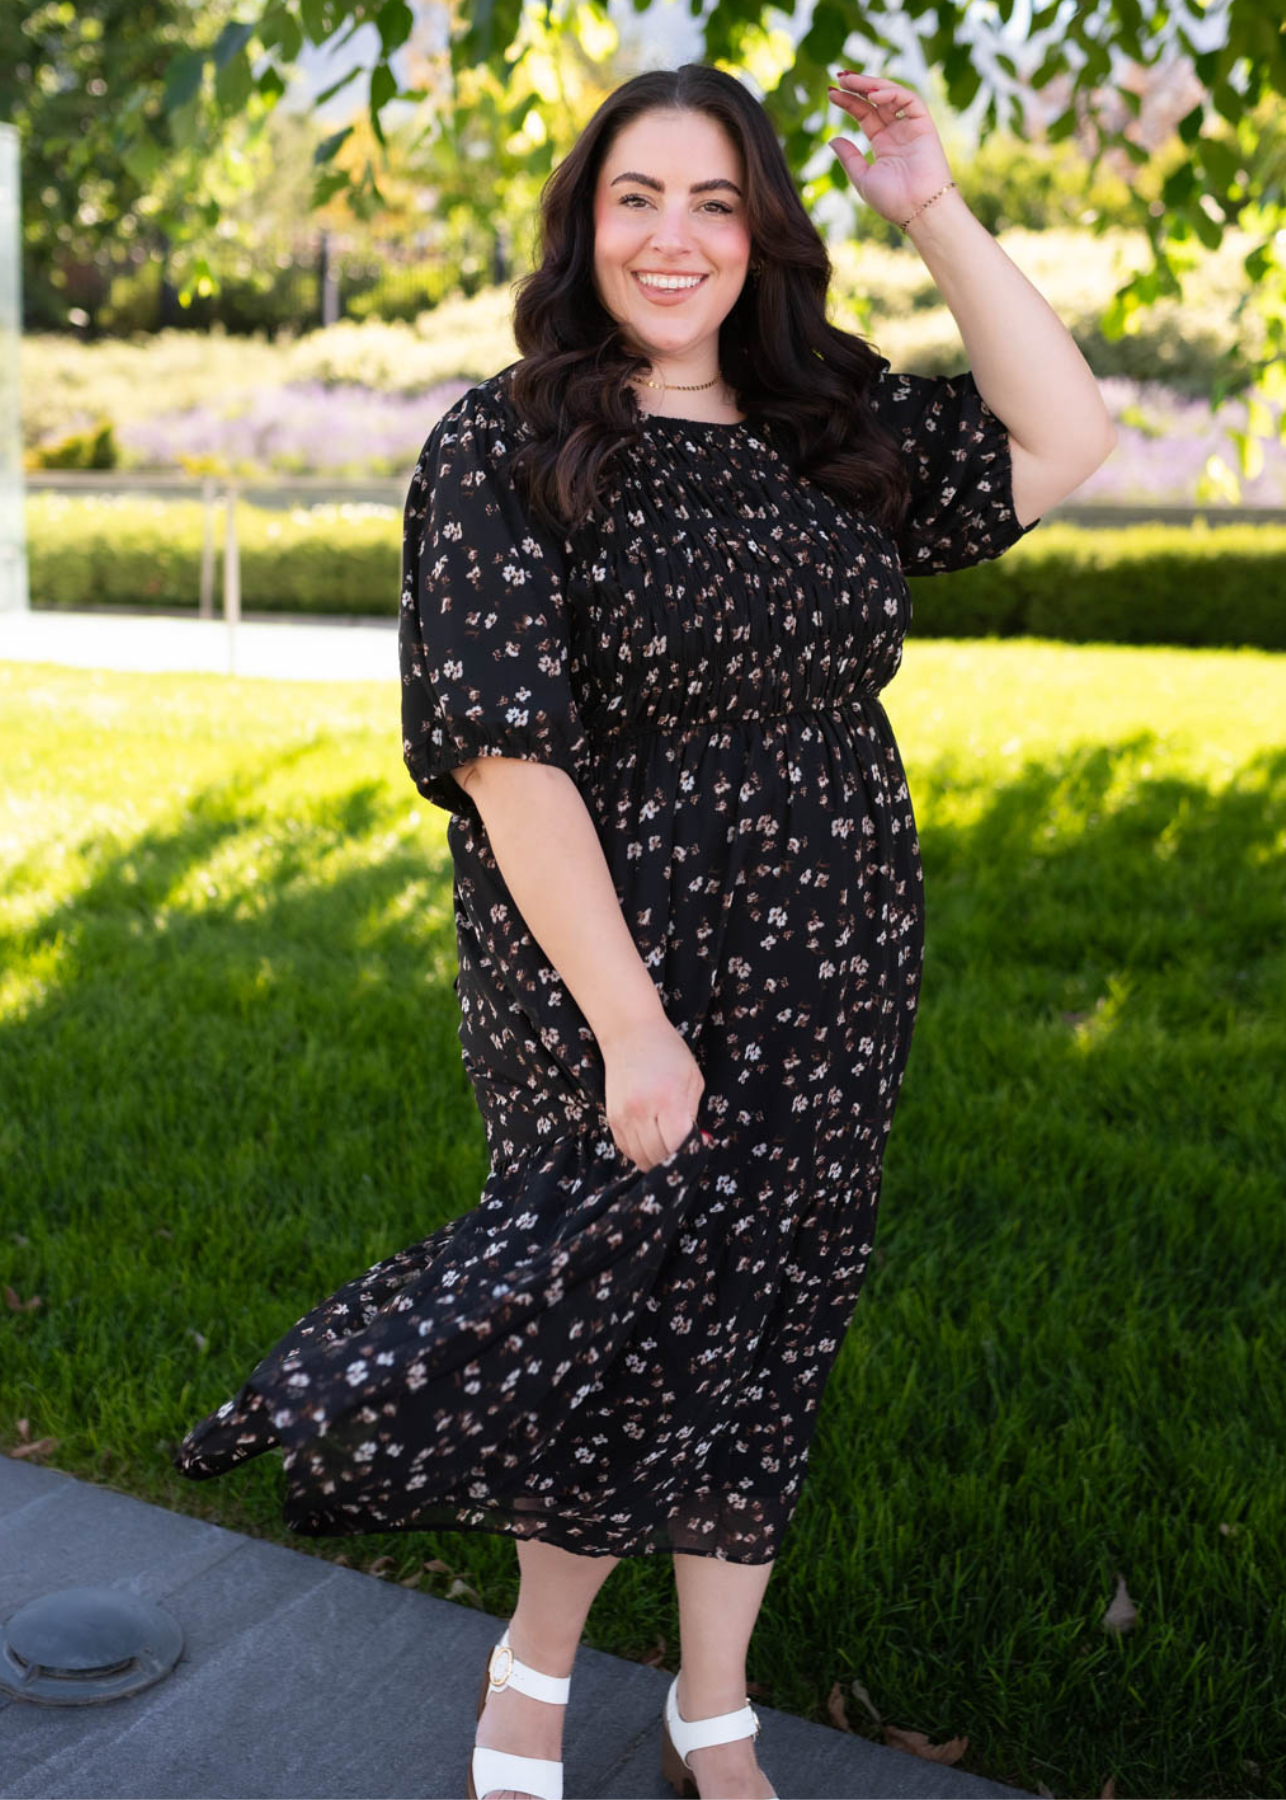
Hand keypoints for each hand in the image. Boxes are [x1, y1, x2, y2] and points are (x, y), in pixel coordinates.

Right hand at [600, 1014, 706, 1172]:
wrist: (629, 1033)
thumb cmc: (668, 1052)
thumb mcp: (692, 1079)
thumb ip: (694, 1114)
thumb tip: (699, 1143)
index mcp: (667, 1101)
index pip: (678, 1145)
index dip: (691, 1153)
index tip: (699, 1148)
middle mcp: (642, 1112)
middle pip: (658, 1157)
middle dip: (675, 1160)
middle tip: (685, 1153)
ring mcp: (623, 1117)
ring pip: (640, 1158)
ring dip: (656, 1160)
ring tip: (669, 1150)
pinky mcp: (612, 1118)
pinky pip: (626, 1149)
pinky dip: (640, 1153)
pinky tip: (651, 1143)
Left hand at [826, 70, 954, 227]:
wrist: (917, 210)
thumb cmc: (892, 200)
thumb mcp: (862, 178)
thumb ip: (848, 157)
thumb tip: (832, 139)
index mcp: (883, 145)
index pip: (865, 114)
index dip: (849, 102)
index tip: (831, 93)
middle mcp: (898, 132)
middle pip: (876, 101)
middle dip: (858, 86)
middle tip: (838, 77)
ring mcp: (911, 127)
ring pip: (892, 95)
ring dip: (871, 85)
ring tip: (850, 80)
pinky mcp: (924, 125)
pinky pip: (909, 100)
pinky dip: (892, 94)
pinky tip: (873, 96)